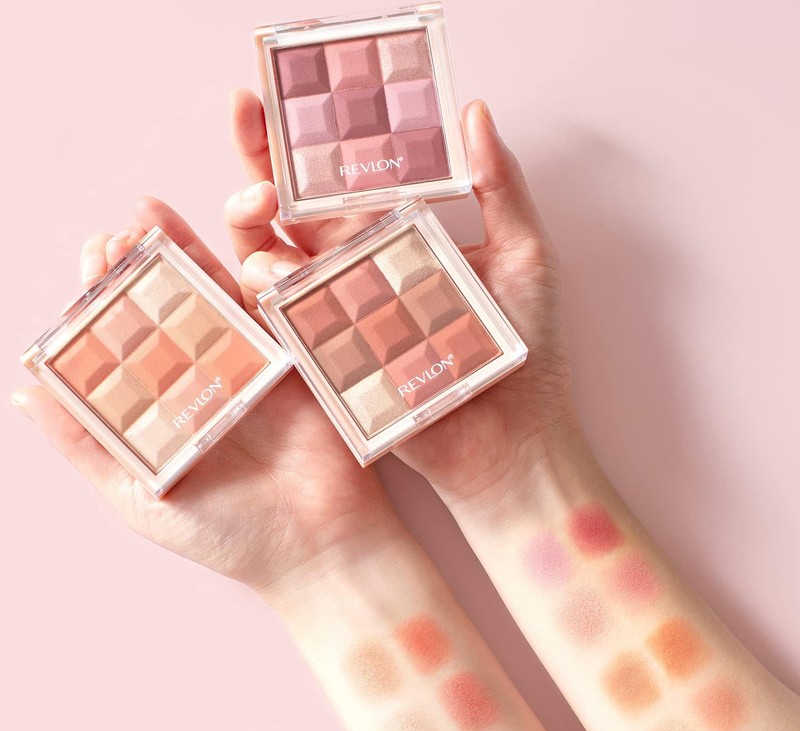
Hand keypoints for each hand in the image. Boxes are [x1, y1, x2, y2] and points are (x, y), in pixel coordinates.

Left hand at [12, 198, 397, 594]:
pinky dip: (254, 280)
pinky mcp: (298, 367)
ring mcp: (254, 370)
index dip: (105, 301)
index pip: (127, 342)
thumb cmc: (227, 535)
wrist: (317, 551)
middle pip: (169, 309)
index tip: (89, 259)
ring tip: (154, 218)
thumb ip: (86, 442)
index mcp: (165, 410)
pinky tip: (229, 248)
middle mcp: (206, 382)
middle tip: (120, 229)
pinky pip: (274, 316)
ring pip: (216, 299)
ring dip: (187, 256)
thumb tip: (24, 390)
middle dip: (141, 266)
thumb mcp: (139, 496)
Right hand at [228, 89, 576, 501]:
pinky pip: (284, 320)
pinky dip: (266, 292)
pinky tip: (261, 264)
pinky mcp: (326, 359)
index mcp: (402, 240)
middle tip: (241, 110)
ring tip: (254, 196)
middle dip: (262, 158)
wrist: (513, 439)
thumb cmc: (529, 350)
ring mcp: (338, 314)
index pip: (348, 178)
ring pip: (276, 258)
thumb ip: (499, 186)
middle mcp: (361, 272)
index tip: (289, 90)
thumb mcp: (524, 255)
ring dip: (252, 221)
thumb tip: (472, 110)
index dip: (317, 135)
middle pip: (298, 209)